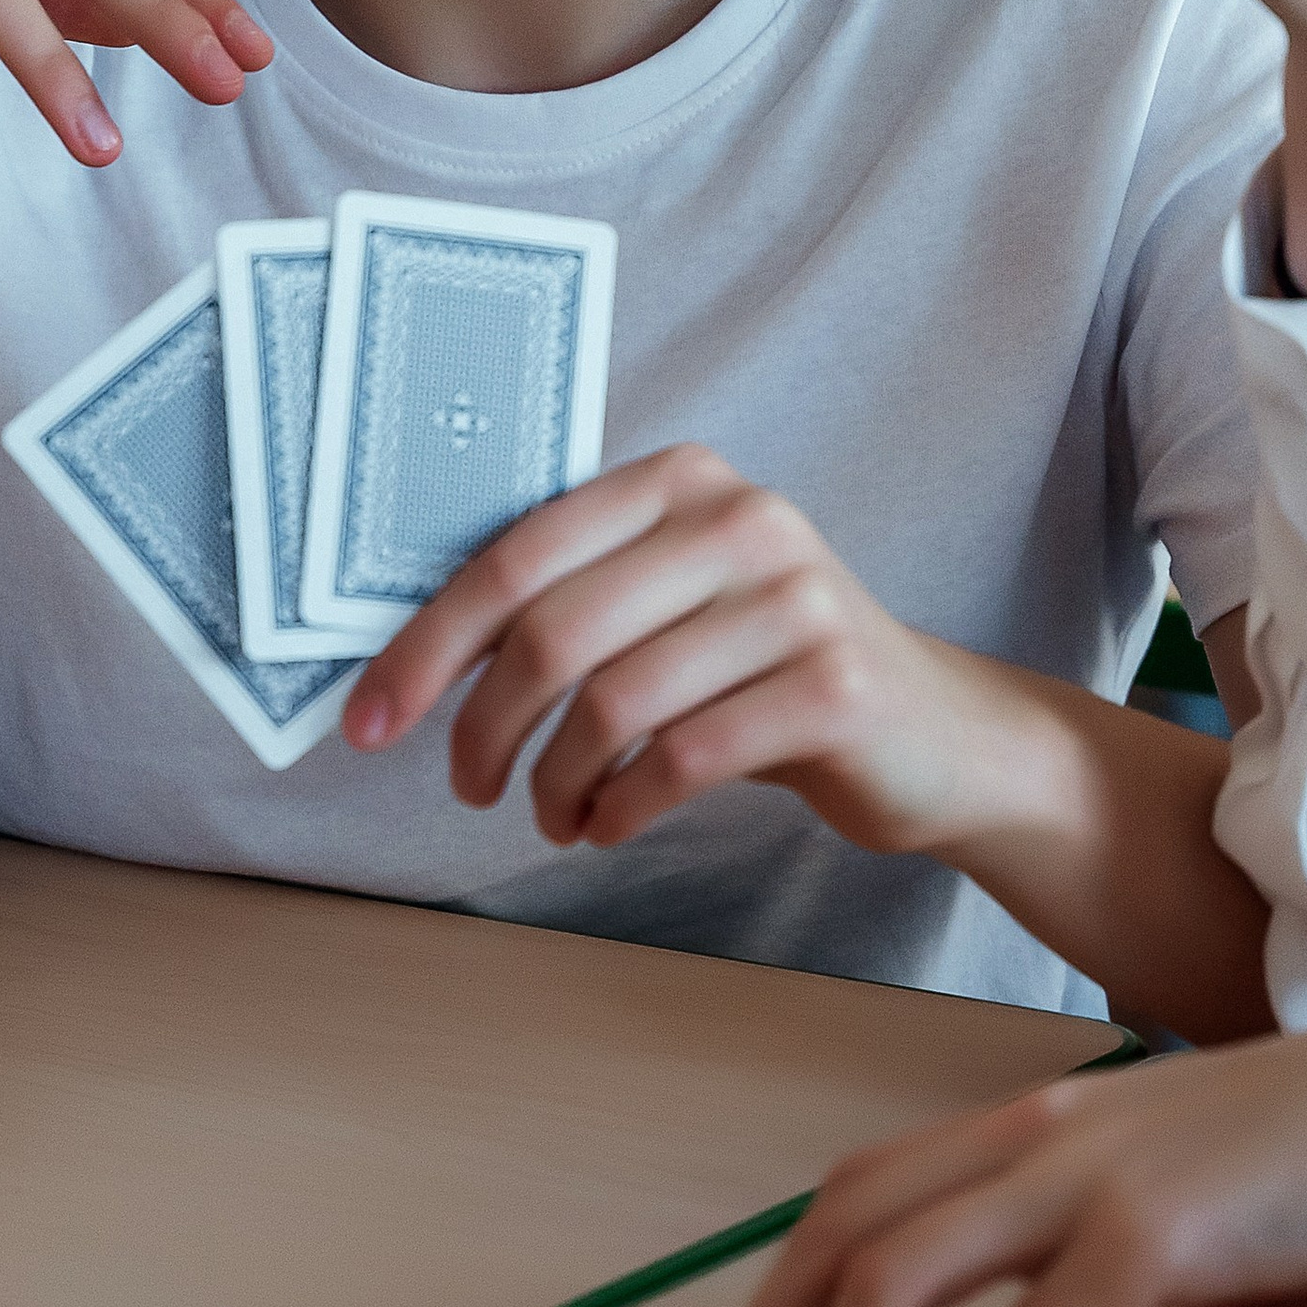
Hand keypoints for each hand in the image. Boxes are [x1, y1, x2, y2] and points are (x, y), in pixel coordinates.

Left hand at [344, 445, 1007, 855]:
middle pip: (553, 632)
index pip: (515, 556)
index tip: (370, 721)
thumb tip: (411, 664)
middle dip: (484, 726)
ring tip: (555, 816)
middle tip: (469, 786)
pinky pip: (682, 757)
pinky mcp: (835, 685)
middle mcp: (741, 519)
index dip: (426, 646)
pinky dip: (622, 807)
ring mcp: (796, 599)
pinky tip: (610, 824)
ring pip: (612, 704)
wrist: (936, 736)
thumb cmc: (766, 676)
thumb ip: (572, 605)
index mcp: (679, 482)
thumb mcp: (673, 612)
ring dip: (557, 783)